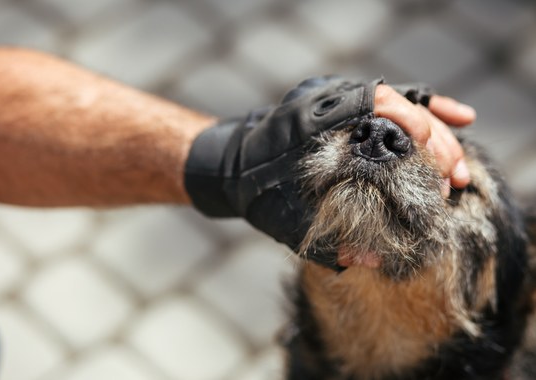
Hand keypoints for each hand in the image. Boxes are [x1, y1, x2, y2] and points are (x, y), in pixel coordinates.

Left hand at [185, 76, 473, 261]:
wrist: (232, 167)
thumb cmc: (258, 195)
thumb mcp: (286, 222)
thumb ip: (324, 242)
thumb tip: (371, 260)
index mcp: (315, 119)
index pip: (379, 103)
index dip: (416, 127)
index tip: (439, 162)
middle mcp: (330, 99)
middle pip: (400, 106)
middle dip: (435, 141)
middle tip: (453, 179)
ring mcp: (338, 98)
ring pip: (401, 104)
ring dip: (434, 133)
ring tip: (456, 170)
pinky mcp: (345, 106)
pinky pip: (390, 105)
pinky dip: (421, 112)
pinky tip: (459, 119)